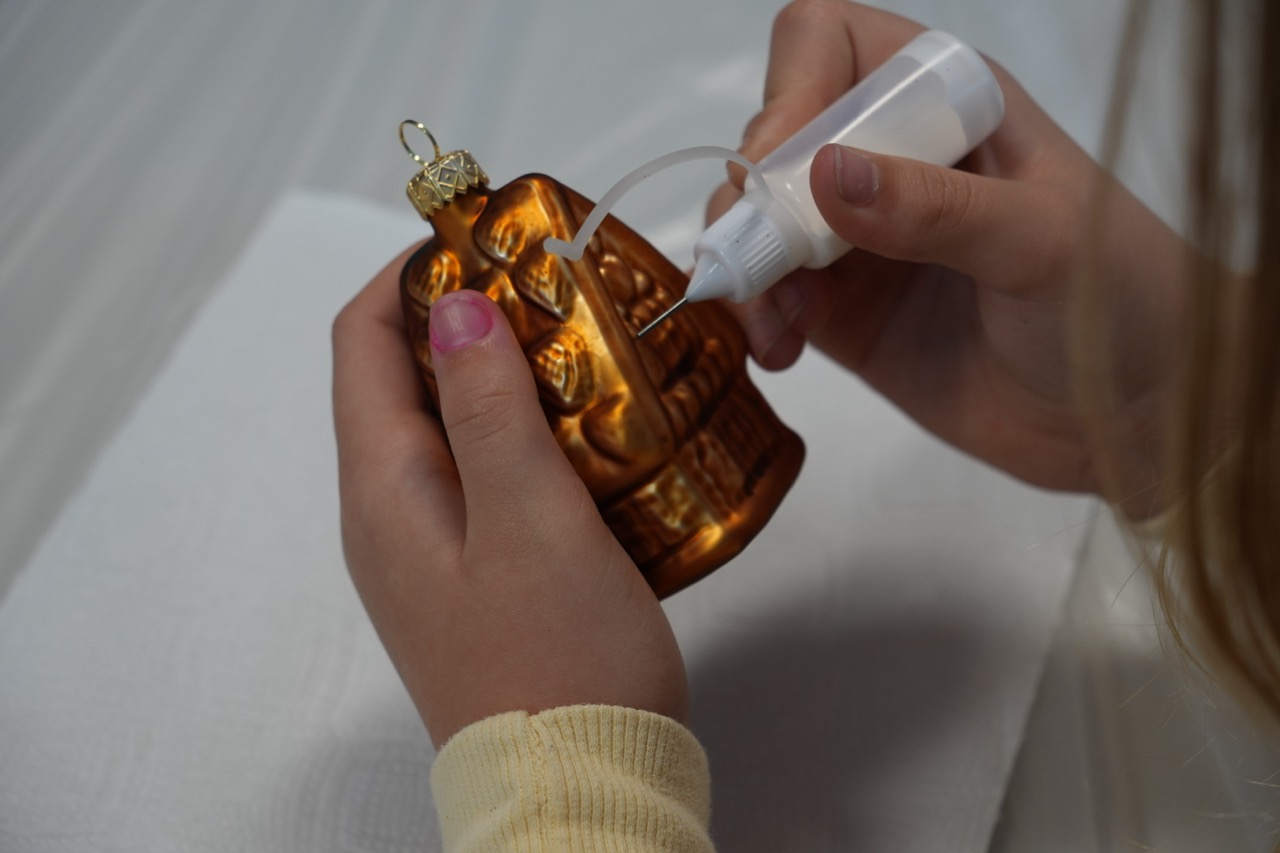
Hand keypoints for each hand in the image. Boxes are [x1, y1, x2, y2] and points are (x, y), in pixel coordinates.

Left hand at [332, 246, 687, 746]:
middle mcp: (389, 517)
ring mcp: (431, 552)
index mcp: (383, 491)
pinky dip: (526, 437)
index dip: (412, 273)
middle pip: (403, 380)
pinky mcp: (476, 579)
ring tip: (582, 351)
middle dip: (467, 318)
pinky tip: (592, 438)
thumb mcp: (530, 520)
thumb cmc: (558, 662)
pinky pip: (484, 479)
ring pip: (450, 429)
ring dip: (504, 377)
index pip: (364, 343)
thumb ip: (490, 408)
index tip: (487, 236)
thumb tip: (453, 307)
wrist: (581, 793)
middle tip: (554, 290)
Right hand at [711, 0, 1185, 509]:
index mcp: (946, 103)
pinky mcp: (845, 315)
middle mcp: (890, 158)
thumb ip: (939, 207)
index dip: (791, 88)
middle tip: (765, 264)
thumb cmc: (1121, 300)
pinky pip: (770, 298)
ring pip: (757, 222)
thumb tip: (824, 173)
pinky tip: (778, 353)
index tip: (781, 163)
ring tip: (772, 328)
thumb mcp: (1042, 240)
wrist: (1136, 416)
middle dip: (753, 197)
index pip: (830, 45)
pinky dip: (755, 319)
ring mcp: (861, 240)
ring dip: (744, 267)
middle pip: (773, 139)